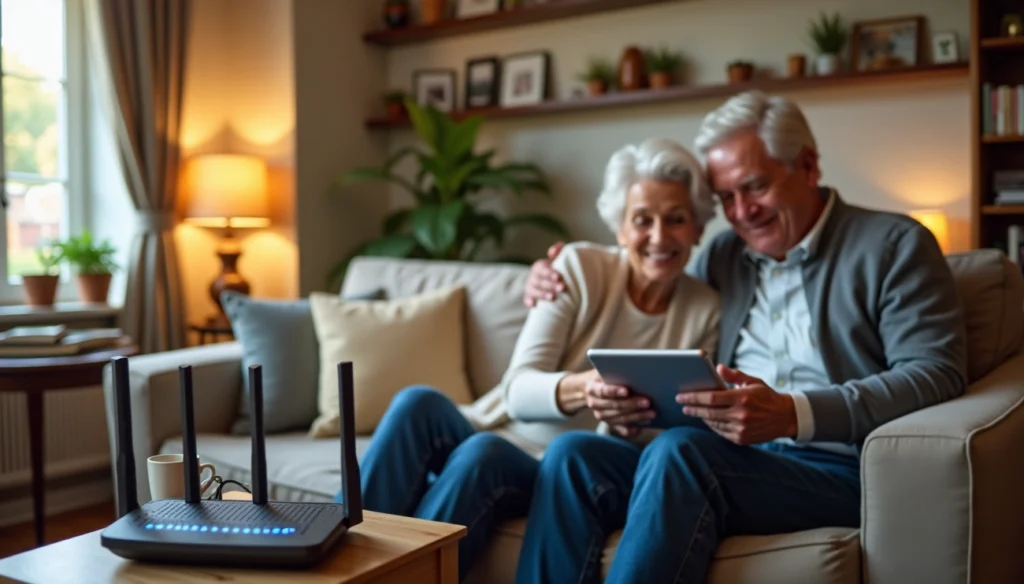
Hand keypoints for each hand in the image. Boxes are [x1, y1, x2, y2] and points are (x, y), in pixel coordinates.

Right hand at [524, 241, 565, 307]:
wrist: (551, 281)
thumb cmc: (557, 268)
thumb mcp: (558, 257)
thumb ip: (558, 250)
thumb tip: (553, 251)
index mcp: (539, 266)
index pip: (542, 268)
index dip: (550, 272)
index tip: (559, 277)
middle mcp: (533, 276)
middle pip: (539, 280)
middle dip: (550, 284)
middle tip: (562, 288)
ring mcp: (530, 287)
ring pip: (533, 290)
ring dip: (542, 294)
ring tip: (553, 297)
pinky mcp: (528, 296)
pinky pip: (526, 299)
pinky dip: (528, 301)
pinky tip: (534, 305)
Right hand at [585, 377, 655, 427]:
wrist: (595, 388)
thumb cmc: (606, 375)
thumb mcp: (606, 370)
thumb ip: (617, 372)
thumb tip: (636, 372)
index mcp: (592, 389)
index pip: (603, 391)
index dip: (614, 391)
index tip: (626, 391)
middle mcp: (595, 404)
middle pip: (614, 406)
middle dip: (632, 404)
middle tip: (647, 402)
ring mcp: (602, 416)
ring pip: (619, 419)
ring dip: (637, 417)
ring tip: (652, 413)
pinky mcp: (610, 424)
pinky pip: (622, 430)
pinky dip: (633, 429)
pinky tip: (644, 425)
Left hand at [675, 365, 797, 444]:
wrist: (785, 417)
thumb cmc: (766, 396)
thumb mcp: (753, 381)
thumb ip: (734, 375)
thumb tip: (717, 367)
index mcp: (742, 398)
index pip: (711, 398)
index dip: (693, 398)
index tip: (681, 396)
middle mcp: (741, 415)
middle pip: (708, 412)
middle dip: (692, 408)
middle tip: (682, 405)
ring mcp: (741, 429)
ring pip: (713, 423)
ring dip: (701, 417)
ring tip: (692, 411)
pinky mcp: (742, 439)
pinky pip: (721, 432)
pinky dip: (712, 426)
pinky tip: (707, 420)